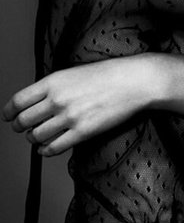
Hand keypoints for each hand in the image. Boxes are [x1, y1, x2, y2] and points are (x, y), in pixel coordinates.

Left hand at [1, 56, 156, 156]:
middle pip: (23, 121)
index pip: (18, 101)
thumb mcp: (73, 72)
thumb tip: (37, 102)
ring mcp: (69, 117)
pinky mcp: (82, 132)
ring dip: (33, 139)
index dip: (9, 112)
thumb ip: (53, 86)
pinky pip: (54, 148)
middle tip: (21, 128)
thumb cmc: (108, 74)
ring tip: (37, 136)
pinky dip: (46, 150)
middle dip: (19, 127)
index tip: (8, 116)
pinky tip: (47, 147)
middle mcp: (58, 99)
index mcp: (53, 81)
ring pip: (36, 136)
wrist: (133, 81)